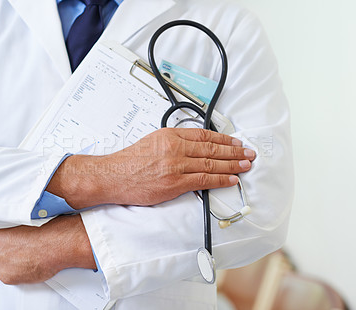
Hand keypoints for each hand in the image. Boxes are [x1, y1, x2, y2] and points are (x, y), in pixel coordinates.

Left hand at [0, 215, 94, 284]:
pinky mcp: (8, 277)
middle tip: (13, 242)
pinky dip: (15, 269)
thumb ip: (8, 221)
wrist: (60, 243)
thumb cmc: (46, 227)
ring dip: (6, 258)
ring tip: (25, 252)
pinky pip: (7, 273)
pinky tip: (28, 261)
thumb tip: (6, 223)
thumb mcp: (25, 216)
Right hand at [48, 128, 255, 208]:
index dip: (224, 139)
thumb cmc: (130, 160)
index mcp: (170, 135)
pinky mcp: (175, 183)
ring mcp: (176, 166)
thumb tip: (195, 146)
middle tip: (249, 153)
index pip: (204, 135)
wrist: (114, 176)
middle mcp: (175, 148)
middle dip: (234, 151)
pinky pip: (204, 180)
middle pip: (212, 149)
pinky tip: (231, 179)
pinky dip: (220, 180)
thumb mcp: (153, 141)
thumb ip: (175, 142)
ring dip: (232, 165)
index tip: (236, 142)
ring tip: (246, 165)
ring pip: (211, 164)